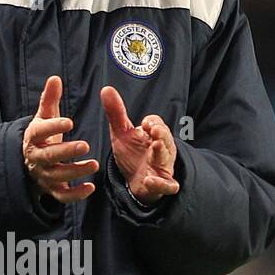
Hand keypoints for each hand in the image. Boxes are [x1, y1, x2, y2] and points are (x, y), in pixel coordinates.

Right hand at [23, 75, 97, 202]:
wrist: (28, 163)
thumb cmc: (42, 136)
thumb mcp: (43, 117)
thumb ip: (49, 99)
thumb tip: (55, 78)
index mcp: (33, 138)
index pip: (40, 132)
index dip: (54, 127)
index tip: (70, 122)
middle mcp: (36, 158)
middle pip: (49, 156)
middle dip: (66, 152)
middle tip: (86, 145)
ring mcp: (43, 176)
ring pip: (57, 176)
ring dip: (75, 172)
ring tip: (94, 164)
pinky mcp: (51, 190)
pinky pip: (62, 196)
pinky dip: (75, 195)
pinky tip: (90, 188)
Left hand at [99, 86, 179, 201]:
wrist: (137, 182)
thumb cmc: (133, 154)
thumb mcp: (122, 134)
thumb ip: (116, 113)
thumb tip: (106, 88)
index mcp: (154, 135)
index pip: (157, 124)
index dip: (153, 122)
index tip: (146, 123)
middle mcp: (162, 149)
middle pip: (166, 139)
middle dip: (161, 134)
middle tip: (154, 131)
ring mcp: (163, 167)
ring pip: (167, 159)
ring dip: (161, 153)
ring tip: (154, 146)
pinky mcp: (162, 185)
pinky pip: (168, 185)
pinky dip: (161, 183)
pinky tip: (149, 180)